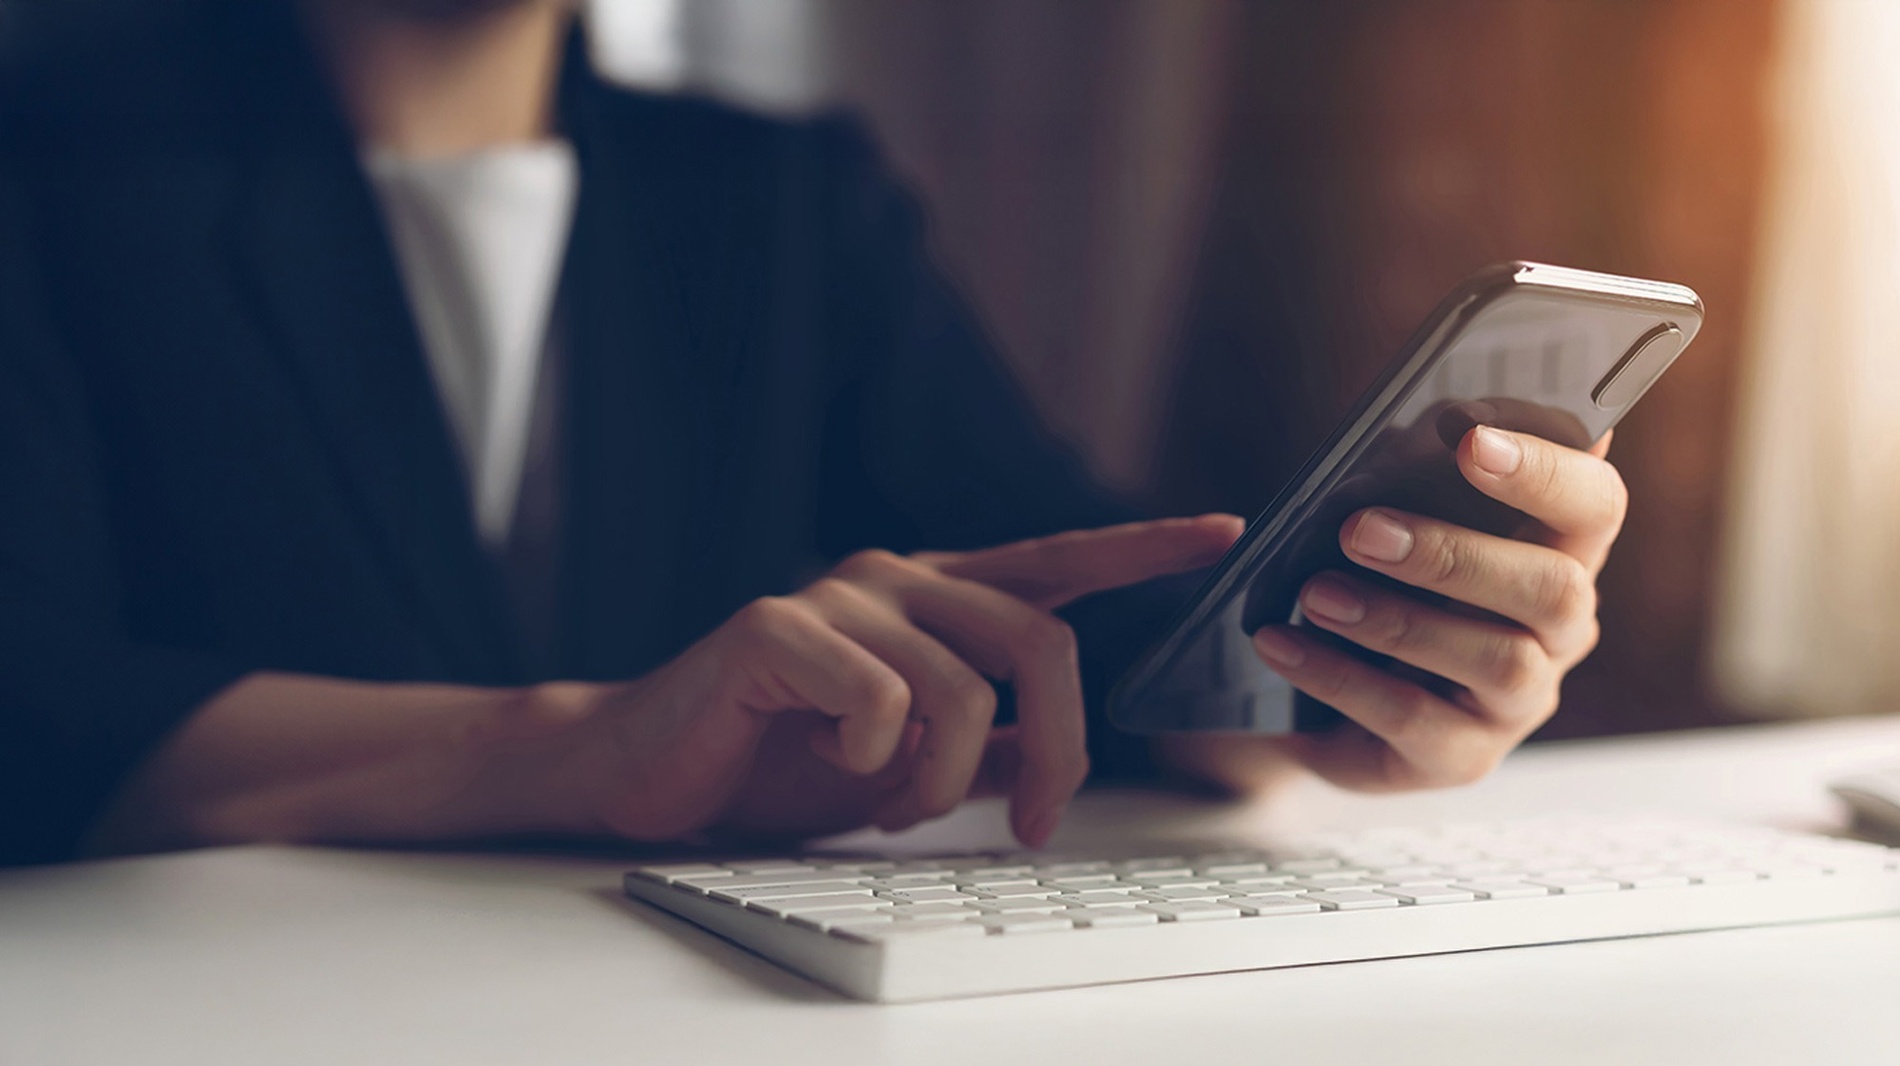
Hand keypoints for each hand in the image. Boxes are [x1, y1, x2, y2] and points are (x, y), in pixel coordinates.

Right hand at [527, 516, 1242, 845]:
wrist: (654, 771)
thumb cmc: (779, 759)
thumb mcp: (905, 763)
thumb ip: (980, 744)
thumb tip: (1046, 754)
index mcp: (936, 600)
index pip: (1057, 561)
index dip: (1143, 546)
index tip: (1223, 532)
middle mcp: (898, 577)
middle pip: (1040, 640)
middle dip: (1059, 745)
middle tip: (1031, 822)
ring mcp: (839, 593)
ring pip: (962, 685)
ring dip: (943, 776)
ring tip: (895, 801)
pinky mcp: (779, 625)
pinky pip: (879, 697)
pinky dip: (872, 759)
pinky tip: (829, 759)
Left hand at [1209, 427, 1623, 792]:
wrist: (1312, 690)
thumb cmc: (1371, 576)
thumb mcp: (1386, 510)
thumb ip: (1409, 465)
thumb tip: (1427, 420)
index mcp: (1559, 550)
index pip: (1595, 503)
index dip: (1546, 471)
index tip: (1470, 440)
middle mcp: (1560, 629)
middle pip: (1554, 588)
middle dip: (1454, 554)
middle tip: (1359, 529)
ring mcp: (1520, 701)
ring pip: (1495, 659)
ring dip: (1396, 620)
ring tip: (1315, 593)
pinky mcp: (1464, 756)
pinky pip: (1414, 719)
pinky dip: (1340, 675)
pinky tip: (1282, 643)